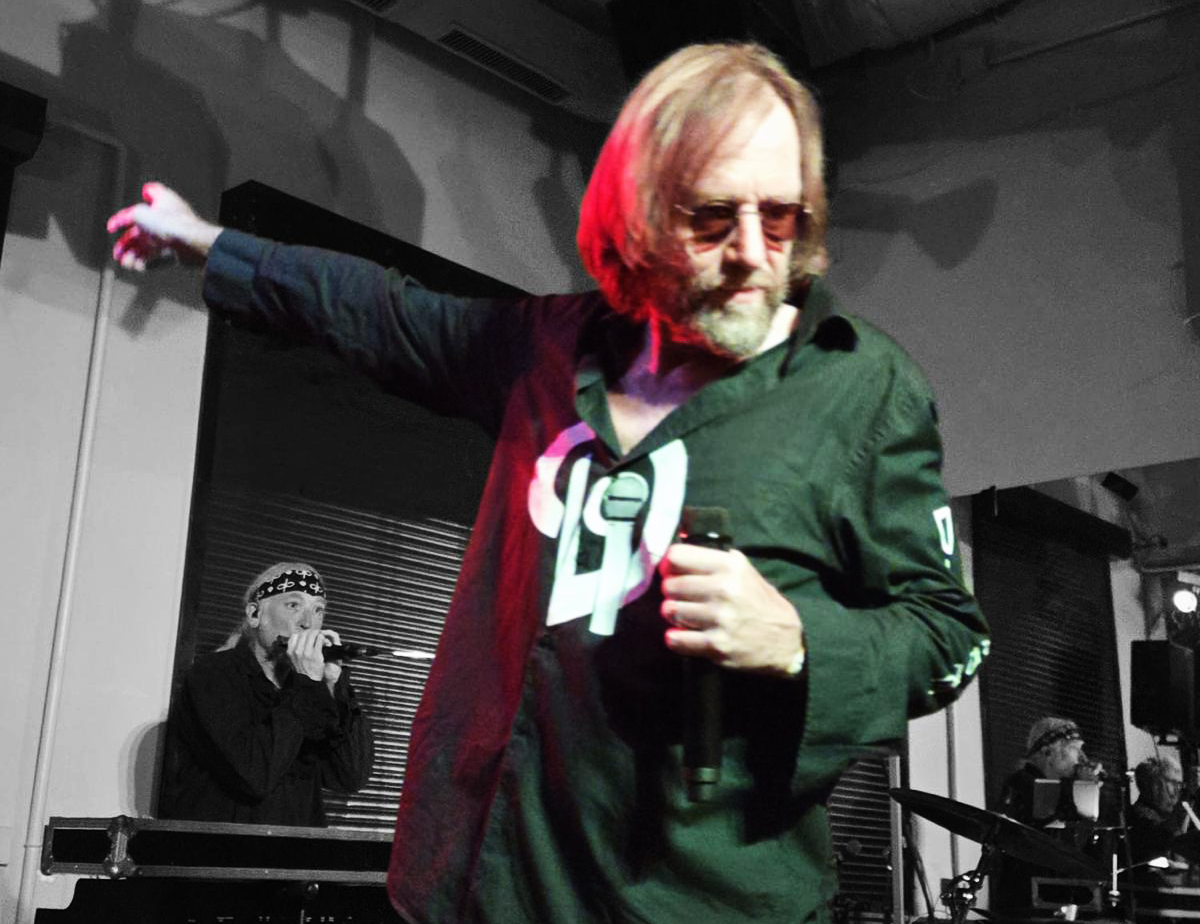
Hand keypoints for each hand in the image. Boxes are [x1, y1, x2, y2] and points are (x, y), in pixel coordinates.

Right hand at [106, 182, 222, 270]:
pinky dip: (147, 263)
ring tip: (127, 264)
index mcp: (160, 205)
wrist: (192, 244)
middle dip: (126, 245)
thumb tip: (137, 202)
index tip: (112, 228)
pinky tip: (139, 267)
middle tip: (117, 254)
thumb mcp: (140, 212)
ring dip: (134, 256)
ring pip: (148, 248)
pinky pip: (159, 259)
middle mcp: (165, 220)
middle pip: (140, 233)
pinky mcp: (177, 252)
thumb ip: (131, 212)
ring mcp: (171, 237)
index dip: (122, 218)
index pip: (137, 209)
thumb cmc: (170, 223)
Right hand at [286, 628, 341, 687]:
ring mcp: (306, 652)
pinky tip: (325, 643)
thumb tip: (298, 638)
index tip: (308, 635)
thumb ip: (294, 649)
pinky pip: (320, 639)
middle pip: (305, 633)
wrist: (309, 682)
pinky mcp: (315, 654)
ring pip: (313, 634)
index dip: (303, 633)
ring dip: (319, 634)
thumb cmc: (304, 671)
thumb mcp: (294, 660)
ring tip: (322, 638)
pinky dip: (324, 638)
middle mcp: (297, 651)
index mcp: (290, 652)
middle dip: (313, 632)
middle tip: (317, 635)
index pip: (295, 635)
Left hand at [659, 543, 803, 675]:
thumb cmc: (759, 602)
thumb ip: (713, 562)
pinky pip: (677, 640)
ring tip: (684, 616)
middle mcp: (724, 589)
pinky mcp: (717, 645)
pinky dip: (674, 638)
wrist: (786, 641)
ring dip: (673, 615)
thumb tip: (674, 557)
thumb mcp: (745, 572)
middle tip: (679, 598)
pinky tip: (681, 635)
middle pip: (670, 585)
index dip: (668, 565)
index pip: (678, 556)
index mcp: (730, 566)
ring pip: (671, 611)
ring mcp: (720, 618)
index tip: (669, 573)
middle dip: (671, 592)